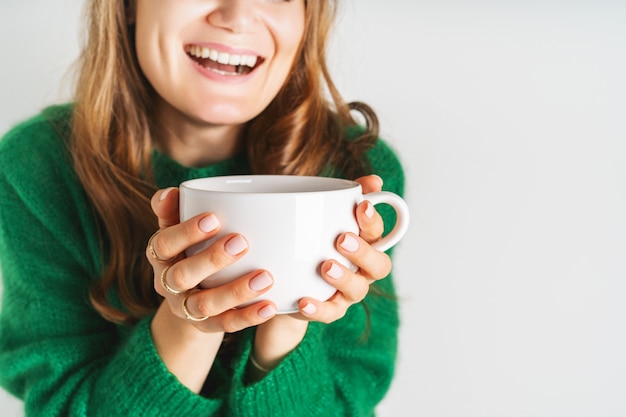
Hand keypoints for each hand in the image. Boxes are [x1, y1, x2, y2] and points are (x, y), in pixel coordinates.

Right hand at [147, 187, 277, 332]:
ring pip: (205, 305)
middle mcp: (168, 285)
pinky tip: (269, 306)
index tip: (213, 218)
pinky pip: (226, 325)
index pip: (163, 245)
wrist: (187, 296)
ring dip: (236, 291)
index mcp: (160, 257)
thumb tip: (171, 192)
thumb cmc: (188, 249)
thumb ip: (174, 210)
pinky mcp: (207, 327)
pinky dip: (248, 317)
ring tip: (265, 277)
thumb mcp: (177, 229)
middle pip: (182, 276)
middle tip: (242, 242)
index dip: (185, 233)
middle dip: (212, 259)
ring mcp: (186, 309)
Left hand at [252, 175, 391, 370]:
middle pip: (379, 265)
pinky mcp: (329, 310)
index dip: (373, 221)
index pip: (378, 233)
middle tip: (342, 238)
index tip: (361, 207)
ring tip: (325, 267)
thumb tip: (374, 180)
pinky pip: (329, 313)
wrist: (290, 281)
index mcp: (366, 244)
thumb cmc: (313, 241)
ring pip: (357, 290)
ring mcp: (348, 292)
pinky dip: (318, 308)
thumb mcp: (323, 215)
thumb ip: (344, 197)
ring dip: (344, 278)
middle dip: (363, 251)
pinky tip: (304, 300)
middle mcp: (363, 270)